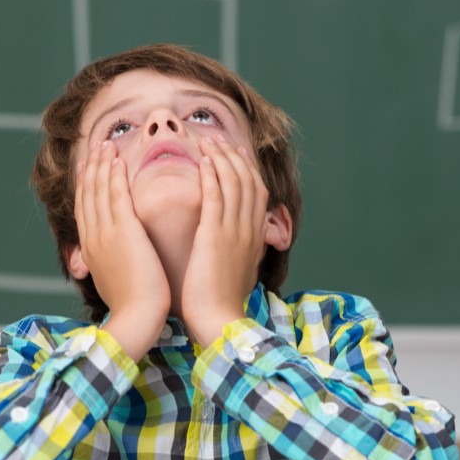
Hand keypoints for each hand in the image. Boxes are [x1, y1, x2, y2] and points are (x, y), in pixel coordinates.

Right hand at [74, 140, 170, 359]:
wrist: (136, 320)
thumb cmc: (133, 309)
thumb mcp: (115, 285)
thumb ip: (112, 267)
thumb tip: (110, 264)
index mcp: (91, 251)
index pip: (85, 211)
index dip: (86, 187)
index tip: (90, 168)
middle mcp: (93, 238)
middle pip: (89, 195)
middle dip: (92, 169)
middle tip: (97, 147)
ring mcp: (106, 234)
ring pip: (100, 191)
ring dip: (102, 165)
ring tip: (106, 144)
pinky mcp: (123, 232)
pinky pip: (116, 195)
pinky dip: (115, 175)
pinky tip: (117, 160)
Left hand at [181, 135, 268, 345]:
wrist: (219, 321)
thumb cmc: (221, 302)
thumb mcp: (238, 271)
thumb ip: (239, 250)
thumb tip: (236, 242)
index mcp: (255, 237)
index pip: (257, 192)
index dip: (246, 169)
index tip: (235, 152)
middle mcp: (249, 230)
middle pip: (247, 181)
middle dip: (232, 156)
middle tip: (217, 138)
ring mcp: (234, 232)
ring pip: (233, 183)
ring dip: (220, 158)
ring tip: (207, 141)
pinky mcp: (215, 237)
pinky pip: (216, 198)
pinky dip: (211, 176)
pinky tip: (203, 162)